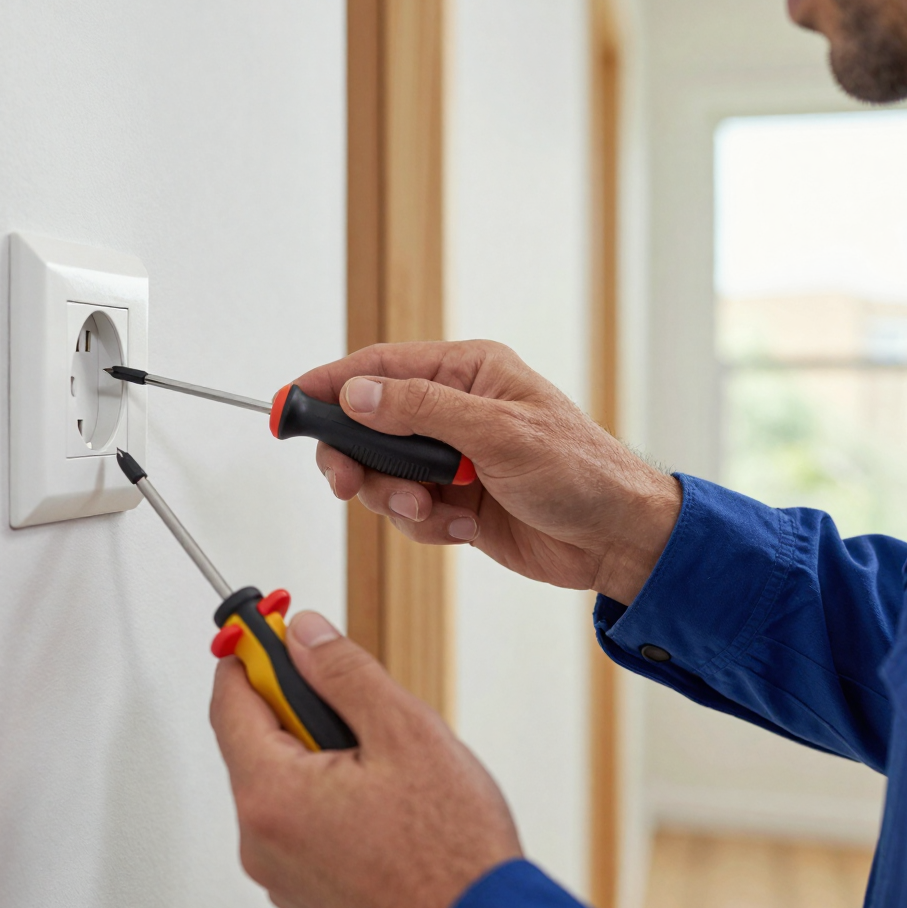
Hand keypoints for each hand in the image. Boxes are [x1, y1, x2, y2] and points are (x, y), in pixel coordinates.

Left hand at [210, 611, 521, 907]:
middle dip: (298, 706)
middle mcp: (260, 840)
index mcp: (271, 794)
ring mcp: (280, 874)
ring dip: (318, 754)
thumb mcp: (404, 732)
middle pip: (254, 742)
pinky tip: (384, 803)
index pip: (230, 701)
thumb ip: (343, 673)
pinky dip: (327, 798)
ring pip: (281, 784)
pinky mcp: (305, 895)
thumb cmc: (451, 855)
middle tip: (353, 696)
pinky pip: (298, 824)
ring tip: (387, 762)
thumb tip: (305, 636)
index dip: (250, 655)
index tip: (269, 626)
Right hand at [299, 340, 681, 605]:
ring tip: (434, 510)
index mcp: (466, 372)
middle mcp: (454, 410)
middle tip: (349, 483)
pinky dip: (426, 526)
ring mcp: (453, 457)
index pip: (379, 368)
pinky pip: (408, 512)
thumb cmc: (580, 471)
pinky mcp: (454, 500)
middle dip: (358, 459)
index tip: (290, 405)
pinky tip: (462, 527)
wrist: (616, 538)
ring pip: (383, 475)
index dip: (330, 385)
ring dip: (398, 500)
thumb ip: (421, 410)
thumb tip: (359, 394)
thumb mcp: (498, 433)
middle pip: (368, 426)